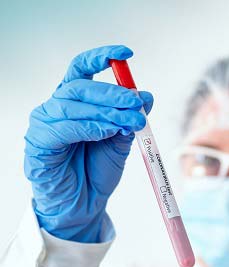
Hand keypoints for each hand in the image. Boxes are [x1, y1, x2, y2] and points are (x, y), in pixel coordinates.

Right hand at [24, 45, 153, 242]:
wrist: (84, 205)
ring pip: (72, 105)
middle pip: (80, 87)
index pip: (82, 70)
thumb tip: (146, 96)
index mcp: (75, 103)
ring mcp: (44, 125)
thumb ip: (130, 119)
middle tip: (136, 102)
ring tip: (129, 120)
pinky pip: (63, 129)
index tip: (125, 54)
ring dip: (106, 111)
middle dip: (112, 92)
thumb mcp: (121, 141)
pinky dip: (88, 126)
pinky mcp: (38, 145)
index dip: (101, 58)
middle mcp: (56, 109)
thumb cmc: (97, 171)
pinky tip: (107, 131)